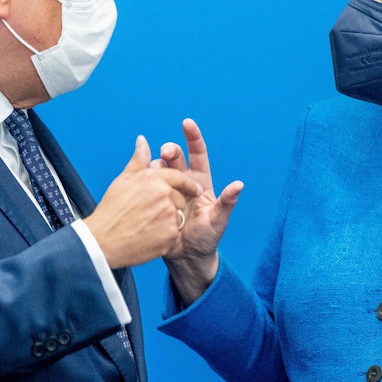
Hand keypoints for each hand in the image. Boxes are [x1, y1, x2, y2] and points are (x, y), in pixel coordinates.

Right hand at [84, 135, 202, 268]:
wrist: (103, 242)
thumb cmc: (111, 211)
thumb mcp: (124, 181)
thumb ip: (139, 160)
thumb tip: (143, 141)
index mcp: (154, 178)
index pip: (179, 176)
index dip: (186, 183)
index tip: (192, 188)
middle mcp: (164, 194)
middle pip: (179, 198)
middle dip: (171, 205)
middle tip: (152, 214)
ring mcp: (169, 215)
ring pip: (178, 216)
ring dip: (169, 221)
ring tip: (147, 226)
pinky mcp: (170, 235)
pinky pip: (175, 234)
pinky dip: (165, 237)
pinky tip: (149, 238)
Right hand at [158, 118, 242, 304]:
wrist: (186, 258)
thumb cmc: (207, 238)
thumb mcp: (218, 221)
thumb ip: (226, 203)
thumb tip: (238, 185)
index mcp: (200, 182)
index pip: (197, 154)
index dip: (192, 137)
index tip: (186, 123)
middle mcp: (183, 182)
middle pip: (174, 158)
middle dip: (169, 150)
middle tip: (165, 152)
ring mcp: (167, 191)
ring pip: (160, 170)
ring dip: (157, 167)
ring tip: (154, 173)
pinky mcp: (154, 202)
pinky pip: (149, 188)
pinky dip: (146, 182)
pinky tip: (143, 184)